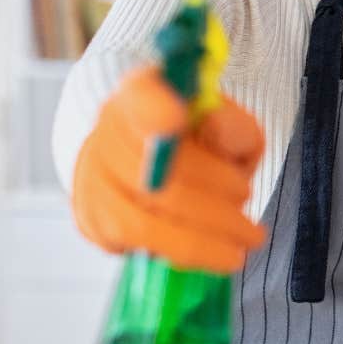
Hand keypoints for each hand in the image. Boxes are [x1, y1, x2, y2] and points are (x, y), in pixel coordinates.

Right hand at [71, 66, 266, 271]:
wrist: (160, 164)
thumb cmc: (204, 143)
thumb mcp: (232, 128)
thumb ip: (233, 129)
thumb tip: (219, 130)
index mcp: (147, 90)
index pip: (142, 93)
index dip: (155, 106)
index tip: (176, 117)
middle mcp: (110, 127)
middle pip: (152, 173)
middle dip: (210, 210)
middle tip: (253, 232)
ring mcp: (92, 172)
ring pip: (139, 218)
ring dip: (196, 242)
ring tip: (237, 253)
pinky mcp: (89, 213)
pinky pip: (131, 243)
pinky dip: (176, 252)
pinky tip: (209, 253)